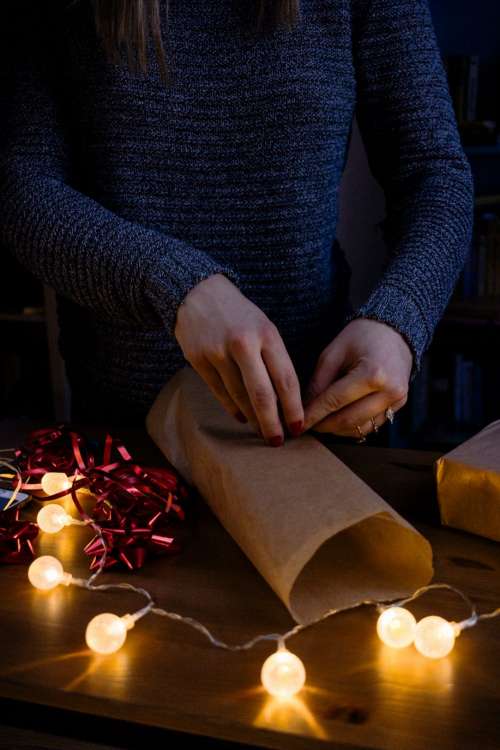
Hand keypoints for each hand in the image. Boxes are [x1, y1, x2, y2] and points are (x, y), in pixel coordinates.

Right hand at [174, 273, 303, 444]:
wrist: (197, 292)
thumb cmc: (239, 315)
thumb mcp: (263, 327)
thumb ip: (274, 359)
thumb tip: (286, 400)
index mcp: (266, 334)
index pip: (285, 378)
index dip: (294, 407)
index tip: (299, 426)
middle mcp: (243, 344)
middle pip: (262, 394)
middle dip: (272, 423)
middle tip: (278, 441)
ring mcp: (218, 352)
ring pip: (239, 397)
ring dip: (253, 419)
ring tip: (262, 431)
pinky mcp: (198, 359)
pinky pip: (219, 392)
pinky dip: (233, 408)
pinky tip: (242, 417)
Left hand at [302, 318, 411, 436]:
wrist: (392, 332)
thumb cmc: (360, 337)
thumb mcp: (332, 354)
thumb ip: (318, 383)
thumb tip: (303, 410)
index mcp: (373, 373)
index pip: (335, 401)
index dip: (313, 415)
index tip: (297, 424)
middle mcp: (389, 390)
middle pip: (348, 420)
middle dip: (323, 426)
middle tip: (305, 425)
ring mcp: (397, 401)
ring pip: (360, 428)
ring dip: (336, 430)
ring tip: (320, 422)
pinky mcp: (399, 406)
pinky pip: (371, 425)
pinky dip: (351, 427)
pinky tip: (337, 420)